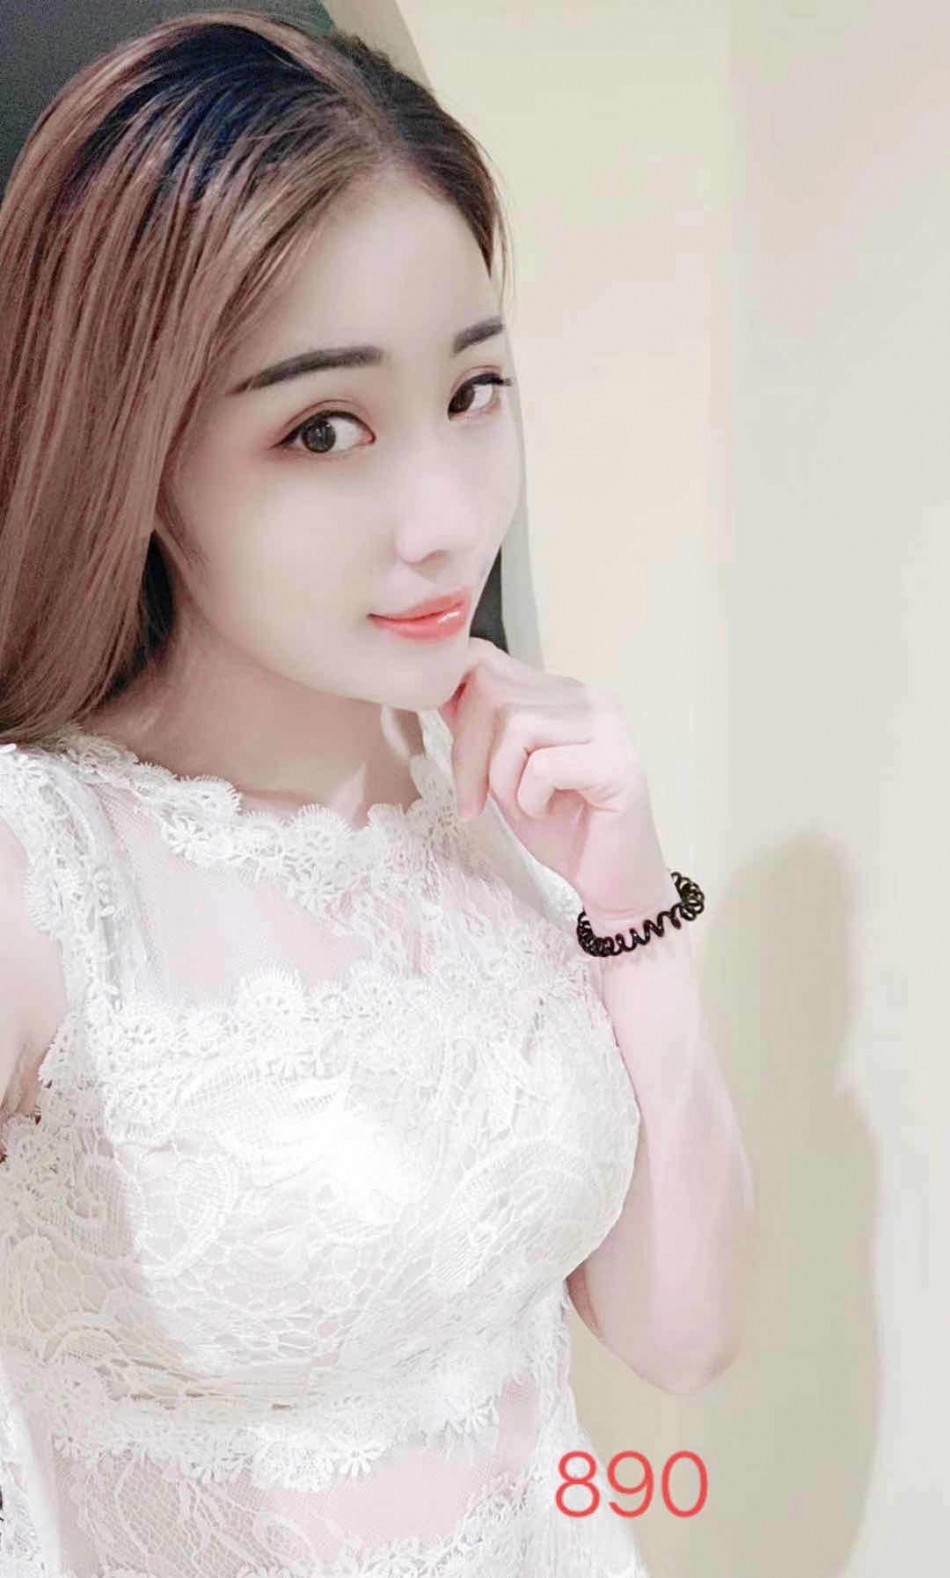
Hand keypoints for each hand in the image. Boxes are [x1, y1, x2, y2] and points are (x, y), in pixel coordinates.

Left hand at [438, 637, 673, 920]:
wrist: (608, 881)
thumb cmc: (559, 828)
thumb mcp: (502, 772)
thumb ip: (478, 727)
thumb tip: (435, 687)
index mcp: (560, 692)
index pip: (483, 662)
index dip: (452, 706)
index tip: (456, 760)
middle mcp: (589, 698)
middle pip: (491, 690)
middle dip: (469, 752)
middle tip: (477, 800)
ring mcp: (608, 726)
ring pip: (514, 725)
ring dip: (501, 779)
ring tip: (524, 806)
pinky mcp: (617, 763)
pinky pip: (542, 765)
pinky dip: (529, 798)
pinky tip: (547, 813)